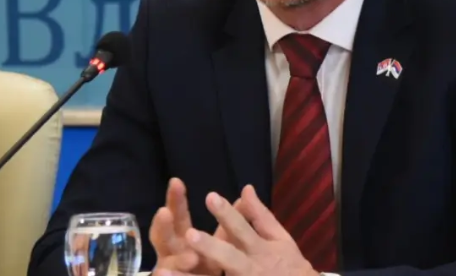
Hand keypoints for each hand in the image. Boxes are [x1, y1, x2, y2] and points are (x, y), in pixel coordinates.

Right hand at [149, 178, 229, 275]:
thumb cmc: (211, 264)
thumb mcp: (223, 242)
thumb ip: (230, 223)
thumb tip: (246, 196)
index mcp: (184, 238)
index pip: (178, 216)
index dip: (176, 200)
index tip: (176, 181)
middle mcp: (173, 253)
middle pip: (164, 237)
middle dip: (163, 225)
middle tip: (164, 212)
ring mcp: (170, 268)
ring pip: (168, 264)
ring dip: (175, 261)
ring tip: (190, 258)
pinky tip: (165, 275)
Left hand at [154, 184, 318, 275]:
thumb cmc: (291, 265)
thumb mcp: (281, 239)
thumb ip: (261, 216)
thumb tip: (246, 188)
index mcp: (261, 249)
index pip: (242, 228)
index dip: (226, 214)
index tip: (210, 196)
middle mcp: (252, 268)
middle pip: (229, 257)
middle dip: (209, 247)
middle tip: (189, 234)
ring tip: (164, 272)